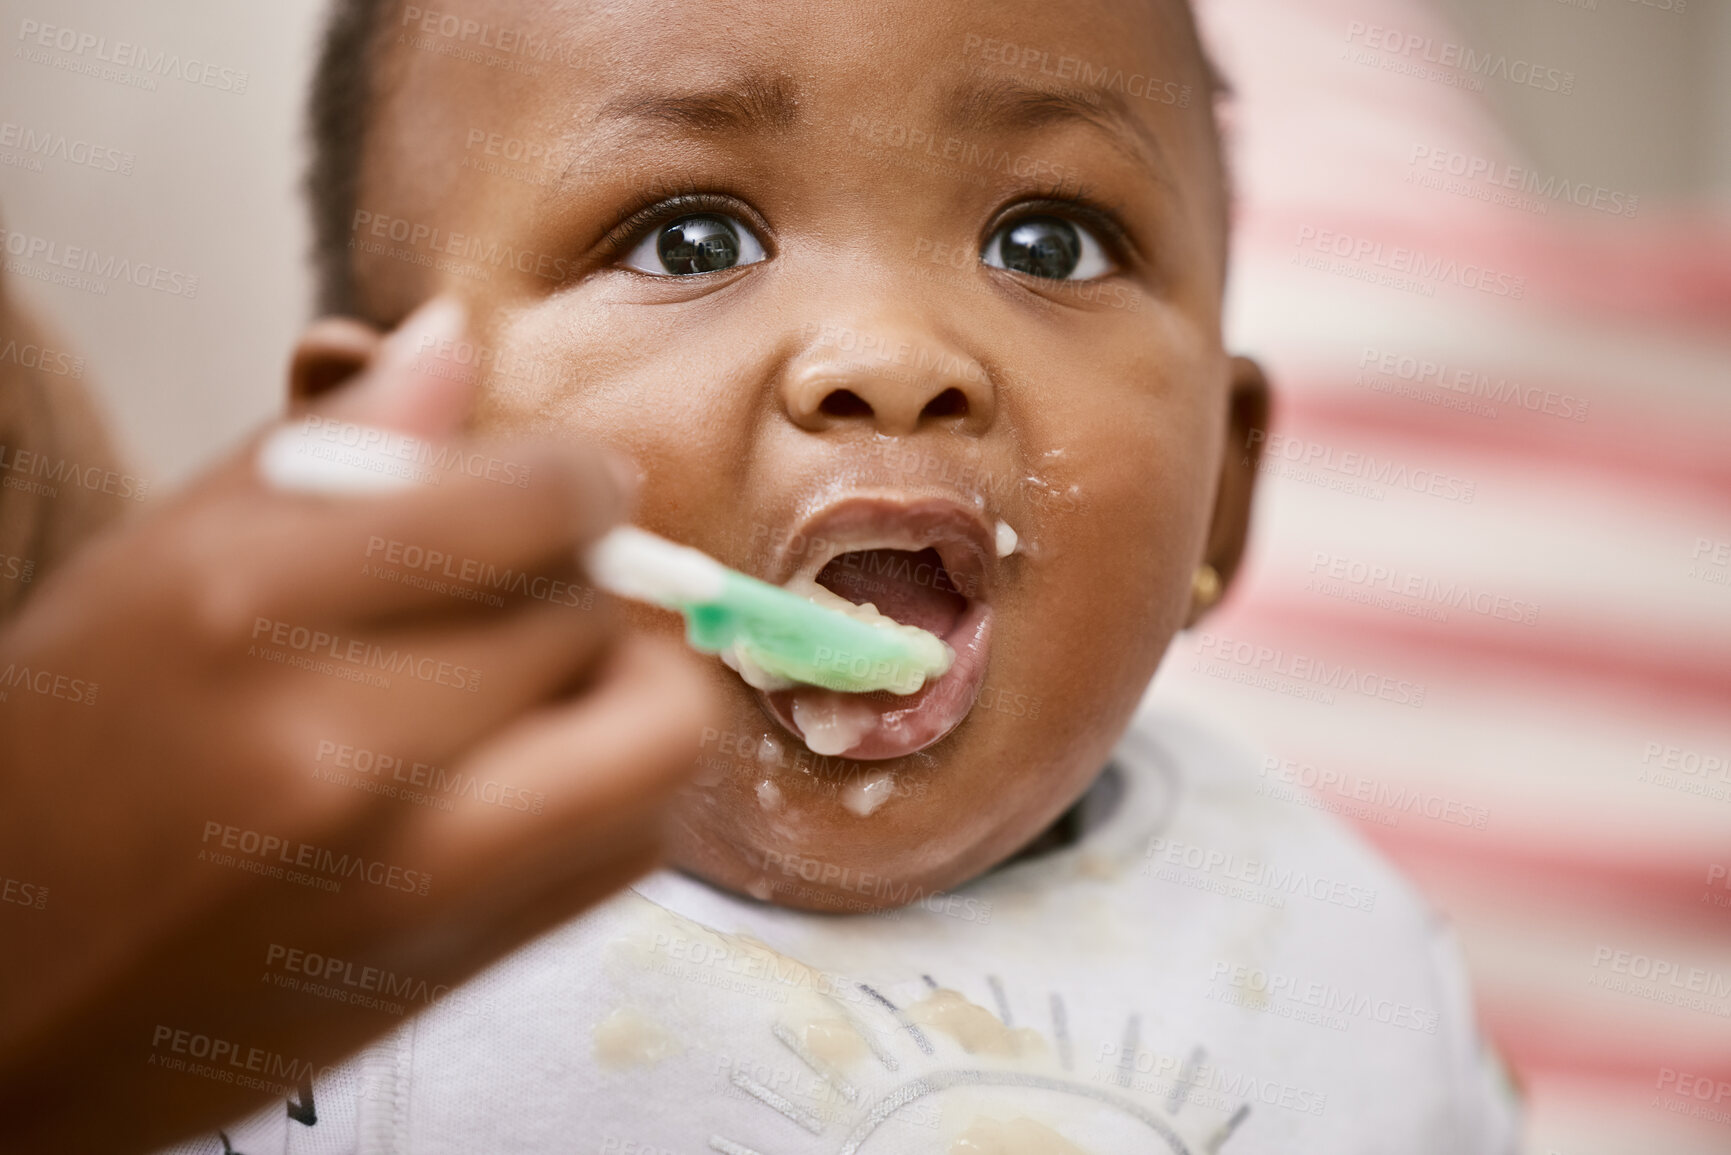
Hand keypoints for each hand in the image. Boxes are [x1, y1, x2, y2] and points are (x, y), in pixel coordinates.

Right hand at [0, 299, 716, 1152]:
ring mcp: (410, 874)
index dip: (575, 476)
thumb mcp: (151, 570)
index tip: (559, 486)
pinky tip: (537, 761)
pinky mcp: (458, 962)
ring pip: (661, 731)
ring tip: (552, 673)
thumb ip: (320, 451)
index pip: (531, 502)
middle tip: (533, 581)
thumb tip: (452, 343)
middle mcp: (336, 747)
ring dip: (633, 680)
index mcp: (241, 611)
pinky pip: (636, 839)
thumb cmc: (67, 760)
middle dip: (586, 573)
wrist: (3, 1010)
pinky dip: (622, 779)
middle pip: (595, 610)